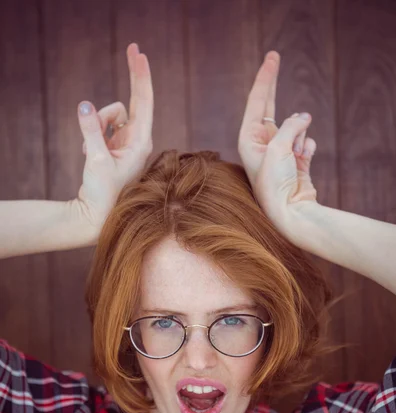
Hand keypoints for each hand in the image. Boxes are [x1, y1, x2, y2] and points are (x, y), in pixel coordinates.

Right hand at [76, 43, 152, 231]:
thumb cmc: (103, 193)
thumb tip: (85, 105)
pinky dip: (91, 135)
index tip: (139, 54)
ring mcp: (126, 143)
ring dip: (96, 125)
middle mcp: (137, 140)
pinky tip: (88, 153)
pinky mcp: (114, 146)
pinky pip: (102, 126)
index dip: (141, 76)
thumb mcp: (94, 159)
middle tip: (133, 47)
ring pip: (110, 115)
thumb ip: (90, 130)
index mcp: (141, 143)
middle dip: (132, 77)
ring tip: (91, 150)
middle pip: (134, 101)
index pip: (144, 102)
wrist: (96, 215)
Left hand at [238, 51, 317, 240]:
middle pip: (269, 107)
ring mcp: (280, 152)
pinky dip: (308, 149)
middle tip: (274, 56)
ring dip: (300, 137)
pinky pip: (306, 143)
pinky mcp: (296, 161)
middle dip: (273, 85)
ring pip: (296, 127)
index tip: (272, 58)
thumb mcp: (278, 149)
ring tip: (295, 156)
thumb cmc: (275, 184)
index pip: (256, 103)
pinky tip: (303, 163)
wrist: (290, 213)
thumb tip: (304, 117)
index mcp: (249, 141)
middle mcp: (262, 145)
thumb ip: (290, 126)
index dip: (264, 79)